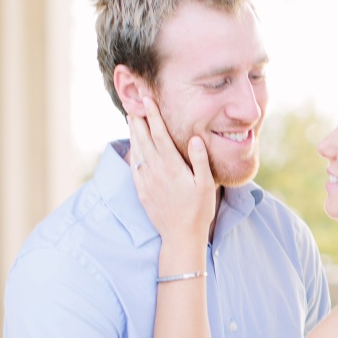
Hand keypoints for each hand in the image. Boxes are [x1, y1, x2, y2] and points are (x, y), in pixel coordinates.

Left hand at [129, 99, 215, 249]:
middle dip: (139, 120)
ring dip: (133, 134)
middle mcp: (156, 172)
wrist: (181, 236)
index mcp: (172, 167)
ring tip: (131, 119)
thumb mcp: (206, 185)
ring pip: (137, 152)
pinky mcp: (142, 192)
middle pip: (144, 140)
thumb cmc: (199, 210)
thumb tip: (195, 138)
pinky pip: (134, 167)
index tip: (147, 101)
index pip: (160, 135)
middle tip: (133, 103)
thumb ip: (200, 160)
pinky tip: (133, 147)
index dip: (153, 116)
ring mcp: (147, 182)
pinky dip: (132, 153)